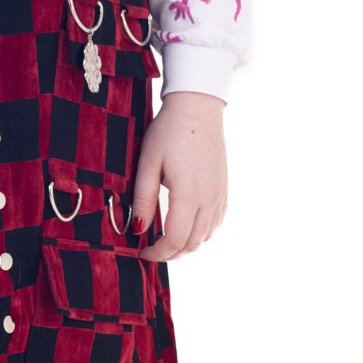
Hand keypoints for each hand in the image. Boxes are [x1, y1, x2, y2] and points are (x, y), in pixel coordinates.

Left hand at [130, 92, 227, 260]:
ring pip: (206, 236)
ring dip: (186, 244)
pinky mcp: (224, 188)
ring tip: (165, 239)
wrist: (197, 108)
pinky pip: (216, 222)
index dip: (157, 253)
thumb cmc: (169, 132)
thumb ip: (143, 198)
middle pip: (192, 244)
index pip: (175, 240)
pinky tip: (186, 225)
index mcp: (188, 194)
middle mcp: (209, 199)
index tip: (142, 252)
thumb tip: (138, 229)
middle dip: (170, 254)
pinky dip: (201, 232)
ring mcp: (220, 194)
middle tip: (151, 250)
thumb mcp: (148, 163)